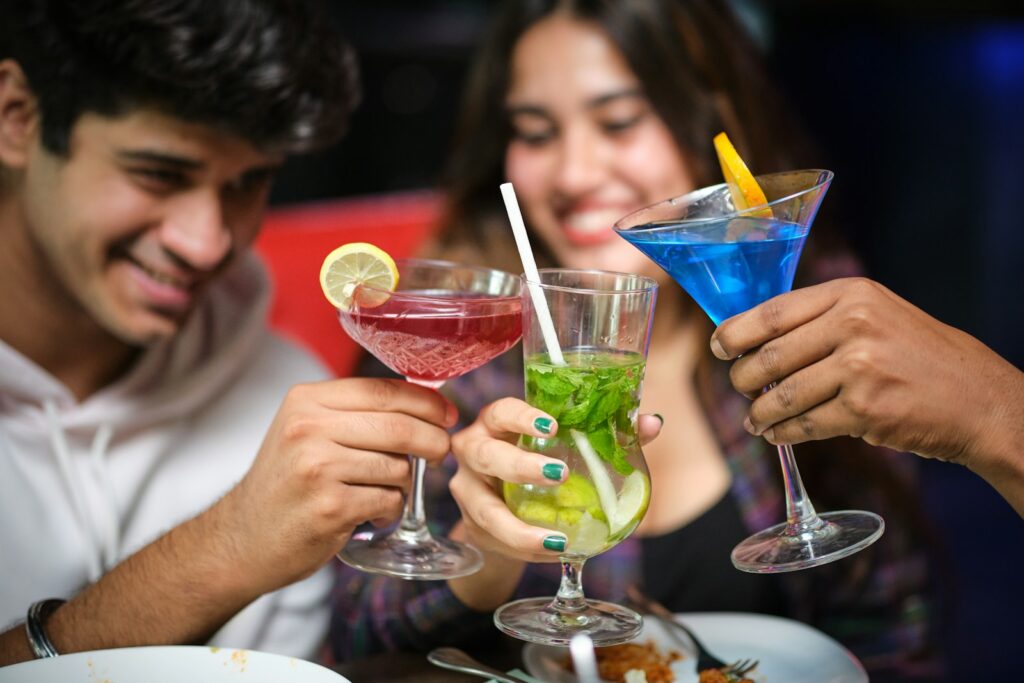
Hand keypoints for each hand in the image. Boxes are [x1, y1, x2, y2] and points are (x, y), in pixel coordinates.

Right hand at [215, 378, 455, 592]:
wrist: (243, 538)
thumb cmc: (286, 484)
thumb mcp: (307, 431)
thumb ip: (355, 414)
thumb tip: (427, 404)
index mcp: (306, 400)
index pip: (383, 390)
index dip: (425, 402)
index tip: (446, 415)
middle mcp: (308, 428)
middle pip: (399, 426)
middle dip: (433, 440)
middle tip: (440, 453)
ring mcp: (318, 468)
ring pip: (398, 467)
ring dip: (404, 483)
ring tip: (382, 491)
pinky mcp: (329, 507)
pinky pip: (389, 500)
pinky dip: (390, 508)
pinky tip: (370, 512)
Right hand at [449, 398, 663, 561]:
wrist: (508, 506)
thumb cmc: (541, 460)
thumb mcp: (567, 444)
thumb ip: (609, 432)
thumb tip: (653, 423)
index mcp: (496, 423)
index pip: (501, 410)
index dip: (522, 416)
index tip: (551, 425)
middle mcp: (474, 451)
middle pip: (487, 455)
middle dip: (520, 465)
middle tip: (559, 474)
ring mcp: (469, 490)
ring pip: (484, 508)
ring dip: (519, 526)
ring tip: (557, 538)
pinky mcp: (473, 525)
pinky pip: (497, 539)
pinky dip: (526, 547)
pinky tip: (555, 550)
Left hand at [710, 277, 1022, 468]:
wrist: (977, 398)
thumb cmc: (919, 357)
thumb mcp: (876, 315)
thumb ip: (822, 320)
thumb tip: (754, 337)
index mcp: (850, 295)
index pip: (772, 312)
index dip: (735, 332)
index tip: (718, 346)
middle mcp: (853, 325)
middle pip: (769, 356)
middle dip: (742, 378)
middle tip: (739, 388)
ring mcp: (859, 368)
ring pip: (782, 394)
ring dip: (759, 412)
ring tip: (754, 419)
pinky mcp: (865, 409)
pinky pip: (804, 424)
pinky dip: (783, 433)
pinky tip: (777, 434)